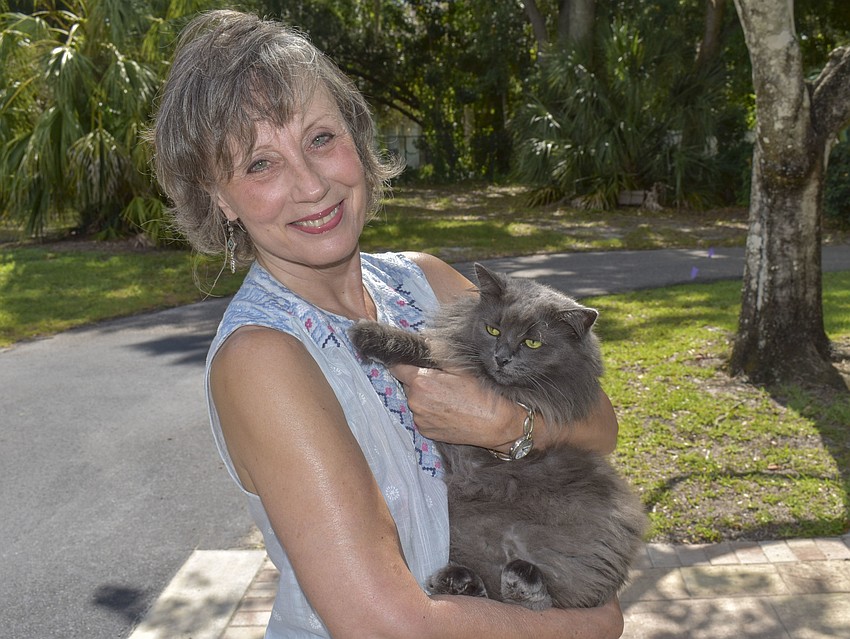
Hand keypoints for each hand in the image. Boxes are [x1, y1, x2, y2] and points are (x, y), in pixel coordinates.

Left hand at [390, 364, 523, 448]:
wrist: (495, 424)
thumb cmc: (481, 395)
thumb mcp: (461, 367)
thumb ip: (438, 354)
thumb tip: (426, 343)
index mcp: (422, 382)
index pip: (397, 368)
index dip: (404, 363)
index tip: (411, 362)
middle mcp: (416, 402)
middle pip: (408, 385)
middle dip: (419, 381)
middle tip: (441, 381)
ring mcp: (420, 419)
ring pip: (415, 401)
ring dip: (424, 397)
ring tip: (448, 398)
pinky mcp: (426, 431)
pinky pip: (421, 416)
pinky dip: (430, 412)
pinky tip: (447, 410)